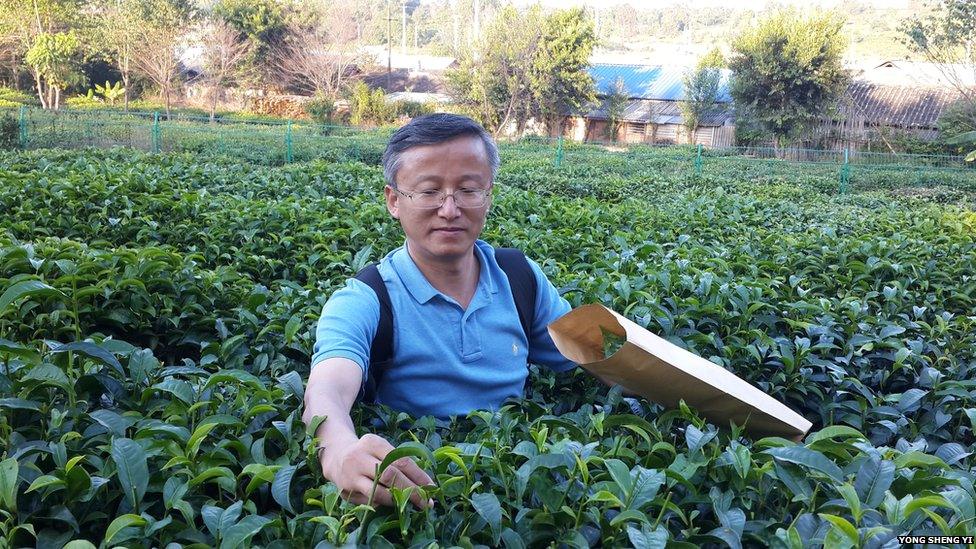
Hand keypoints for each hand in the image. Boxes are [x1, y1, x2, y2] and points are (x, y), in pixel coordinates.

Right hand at [319, 433, 433, 508]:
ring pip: (379, 492)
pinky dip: (382, 504)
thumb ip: (398, 460)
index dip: (418, 476)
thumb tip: (424, 483)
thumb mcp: (380, 448)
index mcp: (373, 443)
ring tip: (410, 505)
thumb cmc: (367, 452)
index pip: (400, 460)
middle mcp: (359, 457)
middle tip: (426, 503)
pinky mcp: (345, 490)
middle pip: (390, 476)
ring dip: (398, 501)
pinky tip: (390, 504)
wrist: (335, 455)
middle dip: (411, 491)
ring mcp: (350, 475)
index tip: (432, 488)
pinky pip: (369, 501)